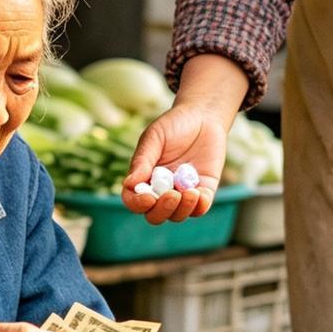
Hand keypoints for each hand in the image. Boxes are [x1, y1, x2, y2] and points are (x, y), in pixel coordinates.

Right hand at [122, 106, 227, 224]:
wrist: (204, 116)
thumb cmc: (174, 124)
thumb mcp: (155, 137)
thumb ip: (143, 160)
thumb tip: (129, 184)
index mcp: (143, 178)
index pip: (134, 200)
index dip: (138, 204)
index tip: (149, 198)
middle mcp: (161, 190)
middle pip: (155, 215)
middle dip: (162, 210)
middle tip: (173, 195)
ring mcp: (182, 192)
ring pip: (177, 215)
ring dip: (182, 209)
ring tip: (190, 192)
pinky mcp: (204, 190)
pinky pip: (200, 208)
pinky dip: (199, 207)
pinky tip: (201, 193)